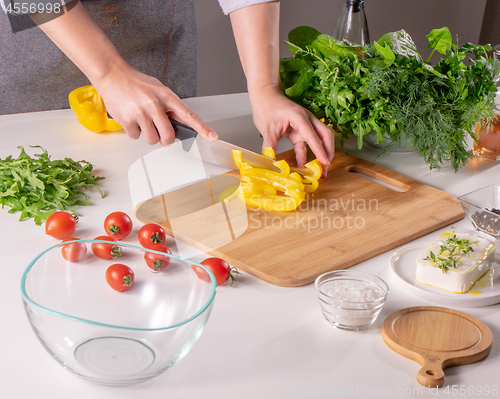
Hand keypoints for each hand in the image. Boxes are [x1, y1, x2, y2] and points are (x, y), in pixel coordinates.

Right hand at [94, 61, 217, 145]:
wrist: (112, 74)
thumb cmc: (136, 83)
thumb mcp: (158, 90)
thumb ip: (169, 105)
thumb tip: (178, 123)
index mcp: (167, 96)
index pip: (189, 115)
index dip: (202, 127)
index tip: (213, 136)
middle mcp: (155, 105)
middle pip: (168, 136)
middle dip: (165, 139)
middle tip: (159, 133)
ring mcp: (141, 113)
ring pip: (152, 139)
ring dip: (148, 135)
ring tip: (142, 121)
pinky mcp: (127, 119)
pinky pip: (136, 136)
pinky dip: (134, 131)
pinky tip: (131, 118)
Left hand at [250, 84, 334, 175]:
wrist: (264, 94)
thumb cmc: (266, 105)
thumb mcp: (267, 128)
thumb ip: (269, 146)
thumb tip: (270, 161)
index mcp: (299, 117)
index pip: (313, 136)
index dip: (320, 151)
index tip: (325, 163)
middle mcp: (306, 120)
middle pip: (325, 136)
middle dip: (328, 152)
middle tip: (326, 168)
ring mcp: (304, 125)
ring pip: (319, 139)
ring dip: (321, 153)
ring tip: (320, 170)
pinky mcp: (299, 130)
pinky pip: (306, 143)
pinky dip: (307, 154)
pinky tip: (304, 166)